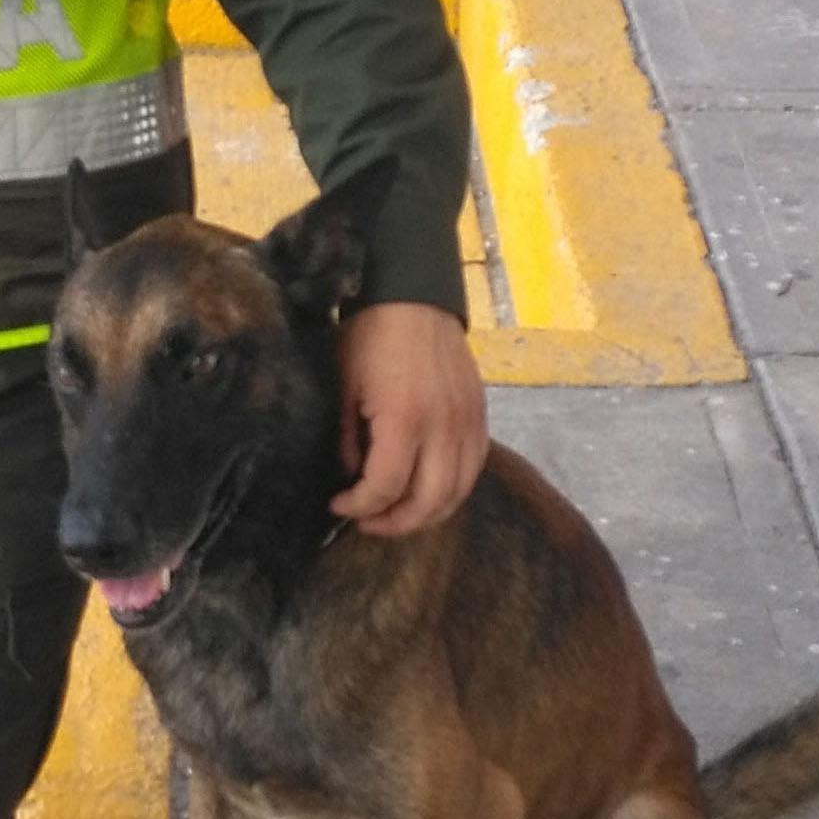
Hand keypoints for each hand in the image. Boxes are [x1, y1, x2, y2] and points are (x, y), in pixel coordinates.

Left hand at [329, 301, 486, 536]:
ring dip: (426, 514)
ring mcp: (467, 422)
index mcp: (404, 418)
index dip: (359, 506)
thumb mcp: (344, 385)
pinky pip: (474, 468)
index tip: (338, 505)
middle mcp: (443, 426)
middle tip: (366, 522)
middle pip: (427, 502)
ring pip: (457, 492)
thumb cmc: (370, 335)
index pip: (386, 487)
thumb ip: (348, 438)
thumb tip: (353, 477)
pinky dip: (453, 490)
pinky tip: (429, 490)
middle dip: (394, 523)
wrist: (413, 295)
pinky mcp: (480, 415)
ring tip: (396, 514)